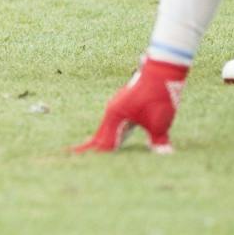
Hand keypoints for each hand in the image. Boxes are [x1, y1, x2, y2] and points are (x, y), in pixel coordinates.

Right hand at [73, 58, 187, 152]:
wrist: (161, 71)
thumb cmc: (157, 97)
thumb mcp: (159, 124)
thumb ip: (157, 142)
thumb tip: (162, 154)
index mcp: (115, 117)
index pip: (105, 142)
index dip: (97, 155)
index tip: (79, 162)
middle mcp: (113, 112)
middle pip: (100, 134)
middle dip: (89, 146)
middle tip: (71, 154)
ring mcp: (119, 108)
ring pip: (107, 128)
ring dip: (101, 140)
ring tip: (89, 148)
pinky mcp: (126, 106)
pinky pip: (115, 124)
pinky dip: (111, 133)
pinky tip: (115, 138)